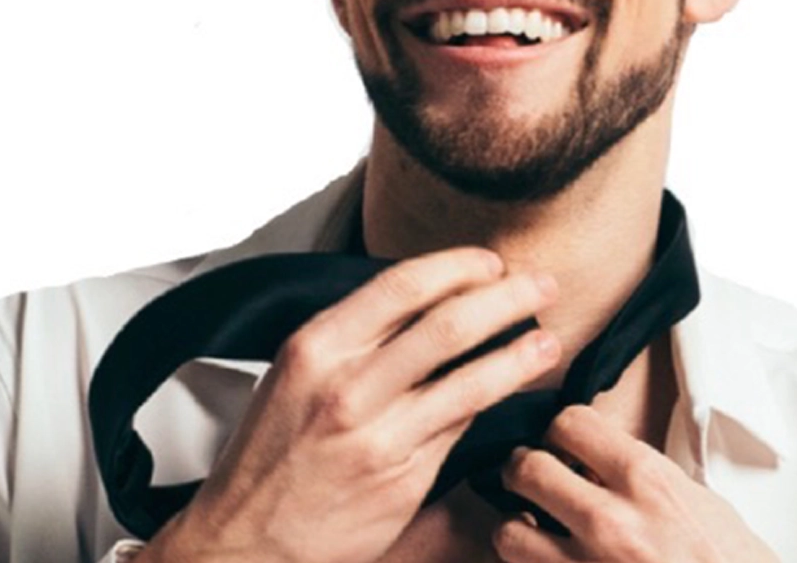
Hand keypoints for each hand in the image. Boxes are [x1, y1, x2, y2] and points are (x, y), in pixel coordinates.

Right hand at [143, 247, 561, 562]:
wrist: (248, 539)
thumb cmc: (271, 456)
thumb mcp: (294, 376)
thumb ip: (353, 338)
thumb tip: (423, 302)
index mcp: (316, 348)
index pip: (401, 285)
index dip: (458, 266)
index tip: (491, 261)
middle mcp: (347, 387)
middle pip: (448, 325)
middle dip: (507, 298)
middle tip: (541, 286)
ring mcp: (379, 435)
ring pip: (470, 380)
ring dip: (520, 354)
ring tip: (549, 341)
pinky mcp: (404, 478)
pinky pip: (463, 427)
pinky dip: (497, 402)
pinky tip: (519, 390)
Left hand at [493, 405, 778, 562]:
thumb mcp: (703, 506)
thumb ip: (648, 478)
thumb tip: (606, 464)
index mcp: (647, 481)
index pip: (570, 423)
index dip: (561, 431)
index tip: (563, 442)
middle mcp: (610, 521)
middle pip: (526, 469)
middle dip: (525, 472)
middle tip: (532, 480)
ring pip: (507, 534)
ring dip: (516, 532)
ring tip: (533, 534)